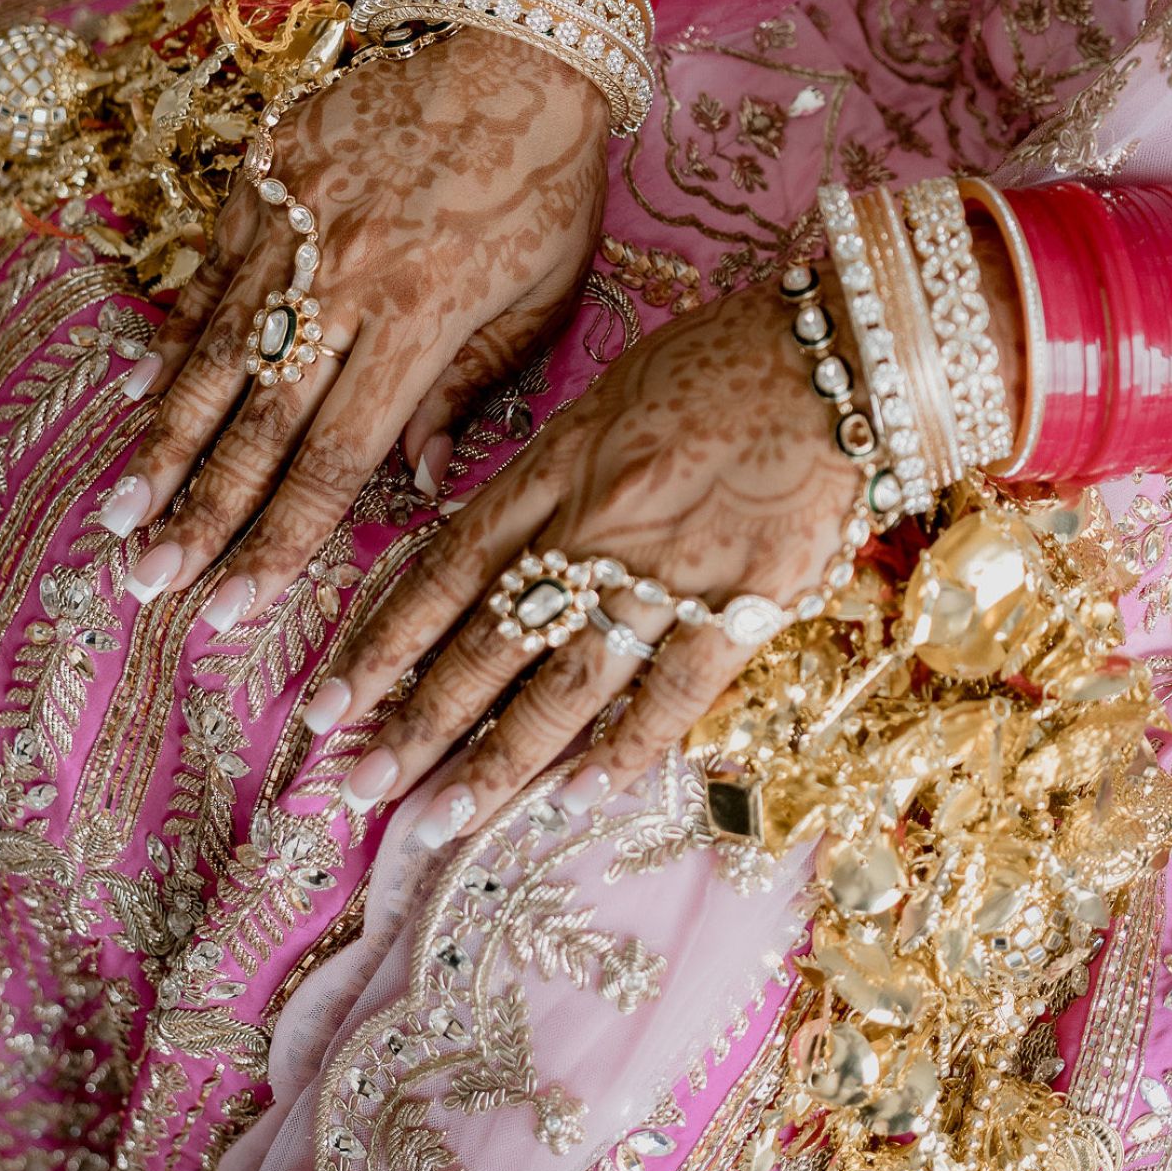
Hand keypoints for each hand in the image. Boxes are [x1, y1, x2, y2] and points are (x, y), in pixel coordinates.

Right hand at [96, 25, 609, 621]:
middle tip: (146, 580)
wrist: (511, 37)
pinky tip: (138, 391)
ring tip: (118, 508)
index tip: (232, 606)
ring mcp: (290, 220)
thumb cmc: (545, 178)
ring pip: (212, 351)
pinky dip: (173, 334)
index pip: (334, 458)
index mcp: (420, 316)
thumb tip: (415, 483)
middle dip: (196, 513)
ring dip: (161, 440)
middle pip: (255, 420)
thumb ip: (469, 390)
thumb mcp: (540, 296)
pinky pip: (207, 272)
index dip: (279, 541)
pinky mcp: (262, 172)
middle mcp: (342, 275)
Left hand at [311, 281, 865, 838]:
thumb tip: (478, 540)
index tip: (331, 703)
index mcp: (556, 467)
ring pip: (565, 685)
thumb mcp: (605, 396)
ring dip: (497, 762)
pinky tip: (574, 801)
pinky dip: (622, 753)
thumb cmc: (722, 358)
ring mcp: (671, 572)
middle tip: (358, 788)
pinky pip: (673, 696)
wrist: (841, 349)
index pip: (446, 571)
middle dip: (416, 723)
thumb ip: (542, 472)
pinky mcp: (748, 604)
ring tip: (441, 821)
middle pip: (489, 642)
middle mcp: (596, 527)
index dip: (385, 642)